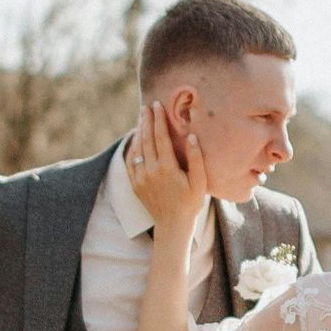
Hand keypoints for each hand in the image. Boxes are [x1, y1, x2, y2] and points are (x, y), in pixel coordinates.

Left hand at [124, 99, 206, 243]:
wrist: (172, 225)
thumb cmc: (190, 203)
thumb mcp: (200, 182)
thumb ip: (197, 159)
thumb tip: (192, 136)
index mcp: (167, 168)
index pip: (160, 137)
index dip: (159, 120)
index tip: (157, 105)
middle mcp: (151, 171)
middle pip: (146, 139)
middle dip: (146, 120)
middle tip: (146, 106)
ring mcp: (140, 178)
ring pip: (137, 148)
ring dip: (139, 131)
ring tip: (142, 117)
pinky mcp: (135, 184)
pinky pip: (130, 161)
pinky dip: (132, 147)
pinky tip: (136, 138)